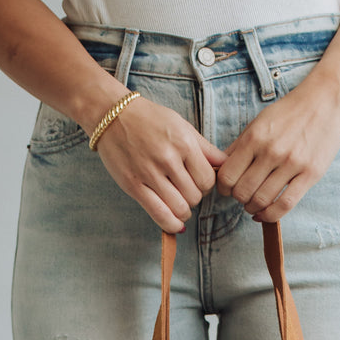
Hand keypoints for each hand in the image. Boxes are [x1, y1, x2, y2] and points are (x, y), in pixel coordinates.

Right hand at [95, 97, 227, 232]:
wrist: (113, 115)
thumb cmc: (150, 120)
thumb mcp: (182, 126)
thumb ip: (205, 148)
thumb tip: (226, 166)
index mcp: (183, 143)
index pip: (208, 180)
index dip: (206, 185)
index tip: (197, 182)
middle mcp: (168, 158)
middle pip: (195, 196)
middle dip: (194, 197)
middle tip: (185, 190)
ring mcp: (149, 173)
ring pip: (180, 208)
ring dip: (183, 211)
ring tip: (178, 202)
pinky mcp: (134, 186)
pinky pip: (160, 215)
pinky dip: (172, 224)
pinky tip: (175, 222)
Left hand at [216, 80, 339, 221]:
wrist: (325, 100)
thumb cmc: (289, 113)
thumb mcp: (259, 123)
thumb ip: (239, 146)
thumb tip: (219, 168)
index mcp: (255, 138)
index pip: (227, 175)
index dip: (223, 188)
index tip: (227, 189)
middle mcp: (272, 151)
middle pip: (242, 191)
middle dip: (238, 199)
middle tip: (242, 196)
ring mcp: (292, 163)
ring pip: (262, 200)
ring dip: (253, 208)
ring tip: (254, 204)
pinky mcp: (310, 174)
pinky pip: (285, 204)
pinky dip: (270, 215)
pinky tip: (264, 213)